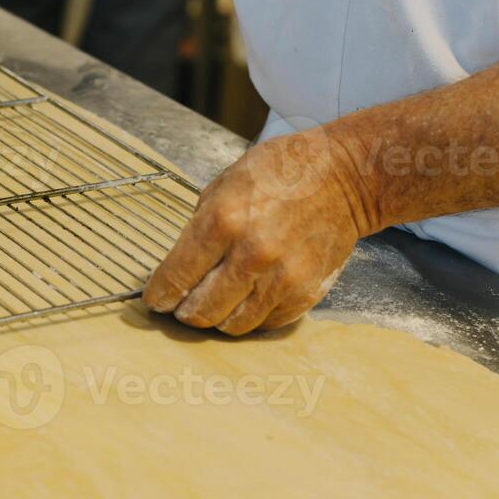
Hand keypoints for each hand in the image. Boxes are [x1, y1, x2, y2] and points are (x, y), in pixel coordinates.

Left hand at [143, 127, 369, 334]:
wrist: (342, 179)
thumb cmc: (280, 173)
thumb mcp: (225, 185)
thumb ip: (200, 227)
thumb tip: (179, 267)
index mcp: (224, 220)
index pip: (177, 276)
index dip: (159, 295)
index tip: (155, 300)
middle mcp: (252, 254)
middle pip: (201, 310)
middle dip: (185, 311)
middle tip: (182, 306)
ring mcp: (282, 278)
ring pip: (232, 325)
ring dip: (217, 319)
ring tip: (214, 305)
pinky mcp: (305, 294)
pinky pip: (265, 323)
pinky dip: (250, 316)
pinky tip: (246, 300)